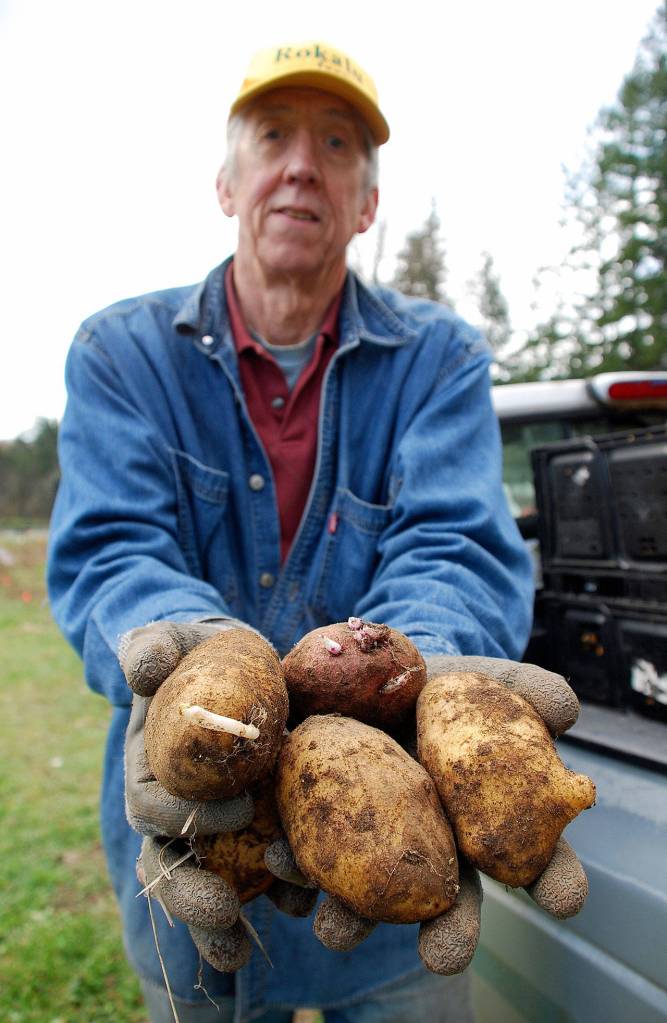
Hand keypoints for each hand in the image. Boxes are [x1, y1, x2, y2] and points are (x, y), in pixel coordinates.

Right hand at [120, 619, 312, 972]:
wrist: (244, 667)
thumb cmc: (203, 654)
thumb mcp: (178, 641)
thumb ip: (154, 649)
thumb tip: (145, 667)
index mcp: (152, 773)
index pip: (154, 808)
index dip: (184, 818)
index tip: (233, 815)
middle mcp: (180, 813)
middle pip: (175, 867)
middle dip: (193, 899)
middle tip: (223, 920)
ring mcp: (217, 832)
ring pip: (215, 886)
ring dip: (231, 921)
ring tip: (259, 942)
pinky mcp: (257, 834)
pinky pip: (264, 875)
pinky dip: (285, 893)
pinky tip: (312, 906)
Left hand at [267, 653, 587, 975]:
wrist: (353, 671)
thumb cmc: (432, 686)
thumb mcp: (476, 679)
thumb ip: (521, 689)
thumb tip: (566, 707)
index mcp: (484, 823)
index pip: (535, 860)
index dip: (554, 879)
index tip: (564, 899)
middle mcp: (432, 852)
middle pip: (448, 903)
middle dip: (449, 933)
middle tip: (448, 955)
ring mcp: (370, 850)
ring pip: (366, 897)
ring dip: (350, 919)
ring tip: (336, 930)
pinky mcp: (311, 832)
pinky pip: (299, 861)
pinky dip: (287, 871)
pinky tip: (277, 863)